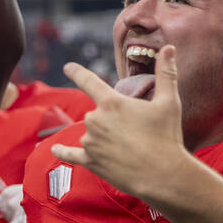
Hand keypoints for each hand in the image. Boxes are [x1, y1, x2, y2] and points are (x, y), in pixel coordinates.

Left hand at [52, 50, 187, 202]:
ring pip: (91, 133)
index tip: (67, 67)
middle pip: (97, 113)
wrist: (162, 174)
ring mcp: (89, 141)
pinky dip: (62, 151)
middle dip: (112, 120)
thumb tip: (169, 48)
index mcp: (111, 103)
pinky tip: (54, 149)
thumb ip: (166, 73)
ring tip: (129, 148)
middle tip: (136, 132)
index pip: (89, 81)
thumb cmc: (166, 136)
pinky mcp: (89, 160)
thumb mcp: (169, 102)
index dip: (77, 72)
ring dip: (104, 137)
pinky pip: (70, 154)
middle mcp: (95, 119)